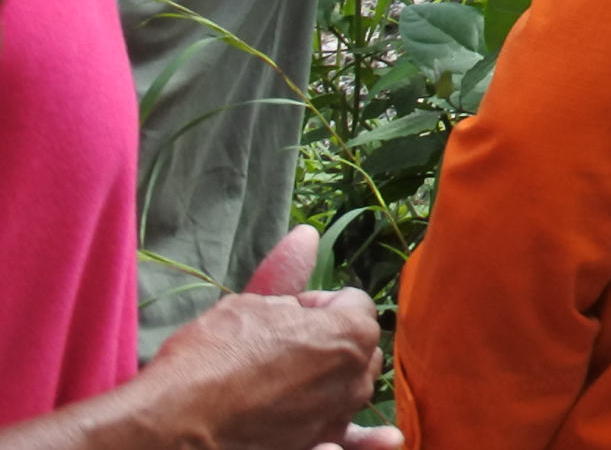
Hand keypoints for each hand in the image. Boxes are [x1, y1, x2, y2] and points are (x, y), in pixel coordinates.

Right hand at [130, 285, 381, 449]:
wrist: (171, 427)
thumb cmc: (208, 358)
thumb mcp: (246, 305)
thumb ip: (286, 275)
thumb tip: (307, 236)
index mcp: (351, 332)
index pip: (350, 303)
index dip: (313, 304)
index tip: (279, 315)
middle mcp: (357, 378)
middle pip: (356, 348)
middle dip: (327, 342)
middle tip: (277, 346)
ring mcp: (338, 418)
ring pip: (348, 390)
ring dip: (332, 382)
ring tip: (289, 382)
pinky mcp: (315, 446)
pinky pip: (349, 442)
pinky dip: (364, 441)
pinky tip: (385, 439)